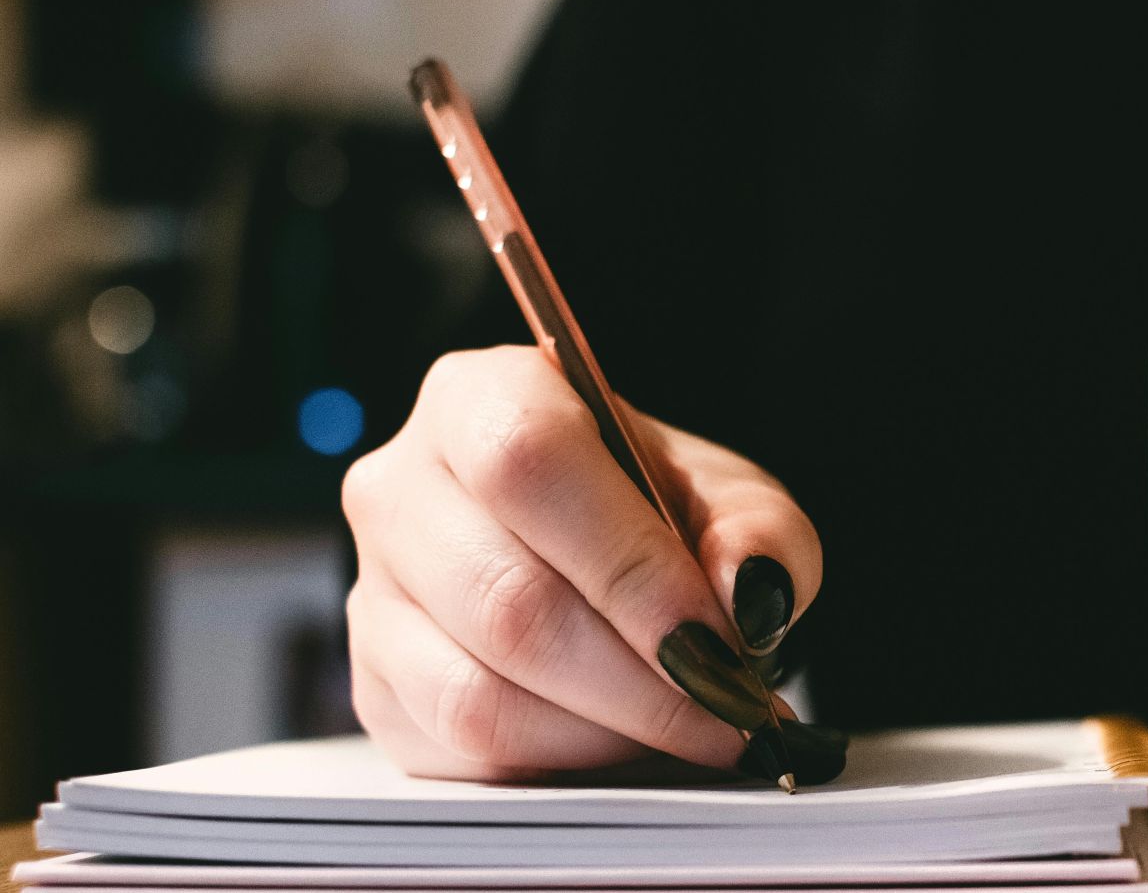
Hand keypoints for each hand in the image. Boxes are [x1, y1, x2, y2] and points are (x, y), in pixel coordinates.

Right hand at [341, 345, 837, 781]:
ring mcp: (372, 594)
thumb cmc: (659, 513)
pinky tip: (624, 743)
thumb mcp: (733, 501)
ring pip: (477, 694)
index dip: (628, 567)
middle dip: (642, 680)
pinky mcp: (373, 688)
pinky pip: (461, 752)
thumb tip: (747, 594)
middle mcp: (399, 488)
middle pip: (507, 601)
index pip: (529, 467)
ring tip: (690, 729)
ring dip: (606, 732)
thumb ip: (759, 535)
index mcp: (480, 399)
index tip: (718, 642)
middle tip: (730, 712)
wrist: (600, 555)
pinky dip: (561, 764)